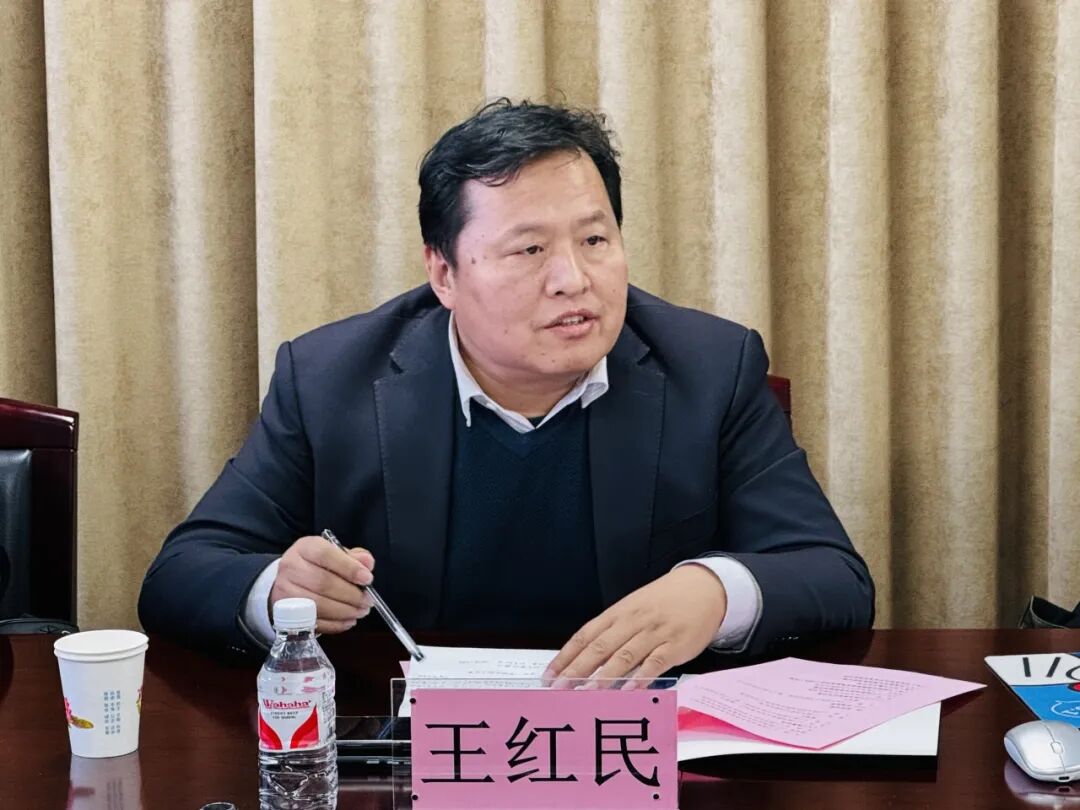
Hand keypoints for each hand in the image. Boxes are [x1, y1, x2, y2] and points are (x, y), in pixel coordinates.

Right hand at [270, 535, 375, 633]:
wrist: (289, 578)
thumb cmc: (318, 564)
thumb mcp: (335, 553)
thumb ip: (353, 557)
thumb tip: (367, 563)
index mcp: (305, 548)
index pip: (326, 555)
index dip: (349, 568)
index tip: (367, 579)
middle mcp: (291, 567)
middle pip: (323, 583)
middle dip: (351, 594)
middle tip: (368, 601)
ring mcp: (285, 591)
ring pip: (318, 604)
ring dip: (345, 611)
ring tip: (361, 611)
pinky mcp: (286, 613)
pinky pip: (313, 621)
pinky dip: (335, 624)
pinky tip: (349, 620)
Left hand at [544, 565, 727, 685]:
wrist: (703, 588)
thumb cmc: (663, 601)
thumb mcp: (634, 609)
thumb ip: (614, 632)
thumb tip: (588, 660)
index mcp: (618, 612)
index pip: (585, 635)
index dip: (566, 656)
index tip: (549, 675)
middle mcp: (632, 621)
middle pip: (600, 647)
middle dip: (577, 669)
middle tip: (559, 688)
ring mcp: (654, 633)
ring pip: (624, 655)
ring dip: (604, 676)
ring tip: (586, 692)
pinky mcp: (675, 645)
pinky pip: (655, 664)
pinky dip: (641, 678)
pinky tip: (628, 692)